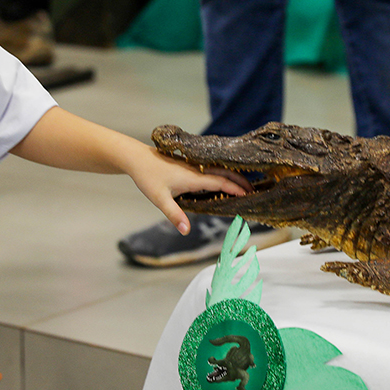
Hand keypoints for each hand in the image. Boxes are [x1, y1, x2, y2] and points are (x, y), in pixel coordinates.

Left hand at [125, 144, 250, 234]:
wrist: (136, 158)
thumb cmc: (147, 177)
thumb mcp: (159, 199)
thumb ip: (174, 215)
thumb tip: (186, 231)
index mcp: (193, 177)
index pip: (220, 182)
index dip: (236, 188)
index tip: (249, 195)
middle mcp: (196, 169)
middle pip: (224, 173)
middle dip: (240, 181)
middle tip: (253, 191)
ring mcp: (193, 166)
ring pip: (219, 170)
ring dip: (233, 176)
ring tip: (244, 185)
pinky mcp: (189, 165)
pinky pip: (211, 169)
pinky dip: (222, 174)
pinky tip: (222, 180)